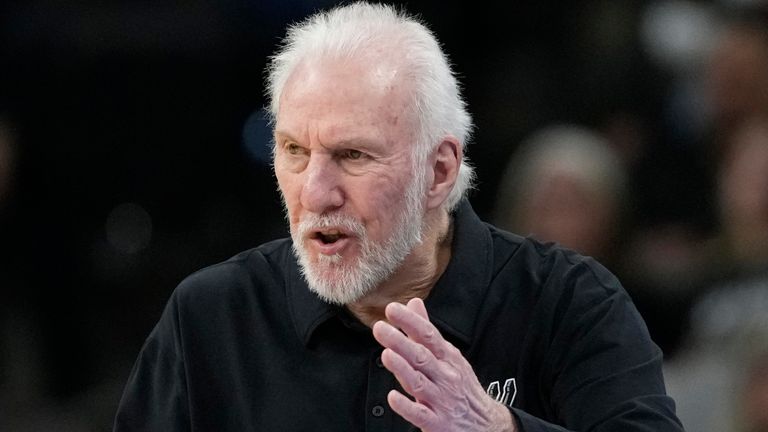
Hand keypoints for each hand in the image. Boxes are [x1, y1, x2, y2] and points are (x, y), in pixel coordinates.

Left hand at [372, 298, 515, 431]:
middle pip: (421, 356)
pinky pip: (420, 414)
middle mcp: (445, 376)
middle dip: (400, 341)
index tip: (393, 309)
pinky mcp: (437, 423)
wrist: (486, 424)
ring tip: (387, 355)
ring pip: (419, 383)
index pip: (428, 335)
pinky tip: (393, 397)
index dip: (410, 321)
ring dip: (403, 369)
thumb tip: (414, 303)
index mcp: (447, 358)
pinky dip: (406, 406)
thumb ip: (426, 330)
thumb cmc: (462, 386)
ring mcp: (442, 400)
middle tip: (380, 328)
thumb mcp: (449, 355)